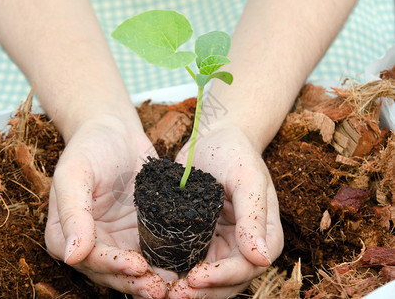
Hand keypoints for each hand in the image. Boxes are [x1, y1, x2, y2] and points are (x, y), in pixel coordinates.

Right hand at [44, 114, 171, 297]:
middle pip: (111, 271)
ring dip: (150, 280)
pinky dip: (163, 262)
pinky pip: (150, 251)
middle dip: (134, 281)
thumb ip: (73, 211)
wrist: (116, 130)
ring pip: (132, 268)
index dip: (111, 266)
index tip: (136, 266)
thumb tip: (70, 254)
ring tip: (171, 288)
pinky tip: (181, 268)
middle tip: (158, 290)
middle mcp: (91, 240)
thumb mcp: (75, 173)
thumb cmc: (90, 146)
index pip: (87, 258)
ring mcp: (117, 238)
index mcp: (67, 231)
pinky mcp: (139, 231)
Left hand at [169, 124, 283, 297]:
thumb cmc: (235, 153)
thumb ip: (254, 215)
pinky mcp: (199, 237)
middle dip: (202, 292)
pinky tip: (157, 274)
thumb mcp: (248, 178)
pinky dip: (177, 271)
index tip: (196, 278)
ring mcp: (221, 243)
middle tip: (173, 295)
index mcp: (264, 235)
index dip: (222, 278)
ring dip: (188, 289)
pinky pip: (189, 261)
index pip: (246, 267)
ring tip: (162, 291)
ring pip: (207, 278)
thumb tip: (261, 258)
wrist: (215, 138)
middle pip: (226, 281)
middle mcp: (243, 245)